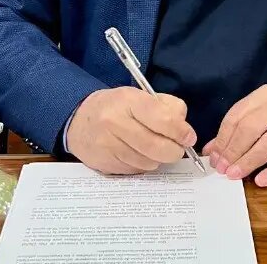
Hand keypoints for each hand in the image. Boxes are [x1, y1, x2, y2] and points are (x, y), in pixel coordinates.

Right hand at [67, 87, 196, 174]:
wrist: (78, 121)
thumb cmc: (116, 107)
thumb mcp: (140, 96)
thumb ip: (166, 107)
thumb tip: (185, 130)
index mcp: (128, 101)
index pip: (163, 119)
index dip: (181, 132)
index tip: (188, 137)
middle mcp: (115, 122)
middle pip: (158, 146)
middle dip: (174, 151)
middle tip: (177, 149)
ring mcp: (108, 145)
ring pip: (149, 162)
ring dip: (158, 159)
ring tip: (154, 148)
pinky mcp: (105, 163)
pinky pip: (136, 170)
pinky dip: (144, 164)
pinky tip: (139, 154)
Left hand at [201, 84, 266, 186]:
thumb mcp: (264, 118)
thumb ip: (238, 131)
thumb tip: (211, 152)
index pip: (238, 115)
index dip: (223, 138)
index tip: (213, 158)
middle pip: (252, 127)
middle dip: (233, 150)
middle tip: (222, 169)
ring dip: (250, 160)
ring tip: (236, 174)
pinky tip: (262, 180)